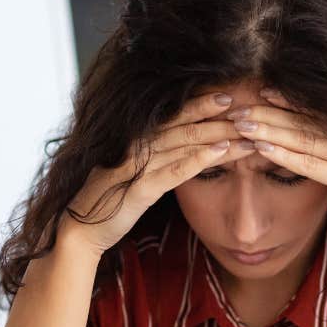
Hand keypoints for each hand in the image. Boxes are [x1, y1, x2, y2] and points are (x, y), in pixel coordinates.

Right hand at [65, 92, 257, 256]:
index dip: (200, 104)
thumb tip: (176, 145)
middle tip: (248, 105)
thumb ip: (150, 157)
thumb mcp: (129, 173)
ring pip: (185, 142)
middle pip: (184, 123)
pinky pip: (176, 170)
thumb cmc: (107, 201)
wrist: (78, 230)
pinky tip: (223, 153)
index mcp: (134, 139)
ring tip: (248, 130)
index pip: (172, 115)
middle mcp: (135, 146)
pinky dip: (201, 159)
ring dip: (220, 135)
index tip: (227, 96)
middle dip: (217, 115)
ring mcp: (137, 166)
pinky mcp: (140, 189)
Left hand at [228, 88, 326, 254]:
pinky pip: (313, 165)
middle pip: (304, 122)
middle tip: (238, 105)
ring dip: (270, 130)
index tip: (262, 92)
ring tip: (242, 123)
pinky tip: (262, 148)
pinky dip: (285, 155)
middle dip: (269, 113)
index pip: (316, 116)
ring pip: (304, 139)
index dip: (289, 102)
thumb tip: (324, 162)